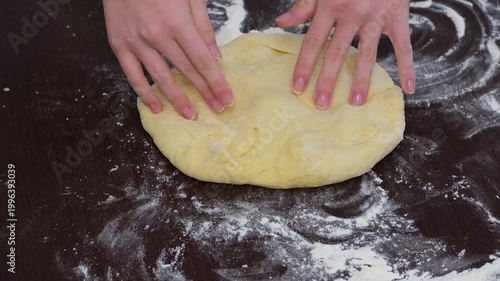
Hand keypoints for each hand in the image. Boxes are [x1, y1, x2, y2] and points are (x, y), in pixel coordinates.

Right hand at [103, 0, 233, 118]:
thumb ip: (202, 26)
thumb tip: (215, 57)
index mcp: (177, 22)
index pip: (202, 60)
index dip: (216, 81)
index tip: (227, 98)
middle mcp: (157, 35)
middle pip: (186, 71)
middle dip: (204, 92)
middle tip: (217, 109)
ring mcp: (136, 42)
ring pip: (160, 77)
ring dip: (177, 98)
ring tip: (190, 115)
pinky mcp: (119, 44)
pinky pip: (132, 75)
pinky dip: (144, 93)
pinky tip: (156, 107)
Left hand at [276, 0, 414, 108]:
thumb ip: (304, 5)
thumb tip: (281, 22)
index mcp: (330, 5)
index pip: (314, 42)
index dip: (304, 65)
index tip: (298, 87)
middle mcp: (352, 14)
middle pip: (338, 53)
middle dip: (328, 80)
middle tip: (321, 103)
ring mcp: (376, 17)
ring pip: (368, 53)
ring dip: (362, 79)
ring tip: (356, 102)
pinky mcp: (397, 16)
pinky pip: (404, 45)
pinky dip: (408, 66)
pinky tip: (408, 86)